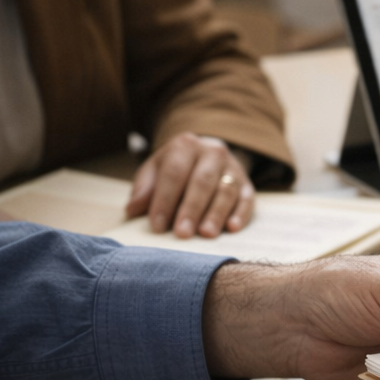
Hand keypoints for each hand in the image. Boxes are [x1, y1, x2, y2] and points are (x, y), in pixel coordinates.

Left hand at [126, 133, 256, 237]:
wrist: (206, 156)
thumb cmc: (176, 169)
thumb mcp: (155, 171)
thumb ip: (144, 189)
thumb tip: (132, 210)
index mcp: (185, 145)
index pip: (174, 173)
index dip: (164, 200)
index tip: (157, 226)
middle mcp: (212, 152)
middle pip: (202, 181)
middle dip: (191, 209)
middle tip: (182, 233)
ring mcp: (233, 168)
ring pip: (226, 190)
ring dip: (216, 214)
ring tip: (206, 234)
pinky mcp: (248, 184)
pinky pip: (247, 199)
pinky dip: (240, 214)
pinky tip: (232, 228)